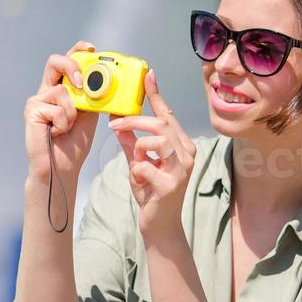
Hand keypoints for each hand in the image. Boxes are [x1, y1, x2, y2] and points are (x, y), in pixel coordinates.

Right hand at [25, 41, 99, 184]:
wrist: (62, 167)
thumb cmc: (73, 143)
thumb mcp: (90, 114)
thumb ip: (94, 96)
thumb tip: (108, 79)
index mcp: (62, 89)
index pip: (67, 61)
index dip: (77, 50)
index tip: (91, 49)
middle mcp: (47, 91)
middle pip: (55, 62)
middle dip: (71, 66)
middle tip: (81, 82)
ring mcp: (37, 100)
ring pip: (62, 90)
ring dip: (72, 112)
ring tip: (67, 127)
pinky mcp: (32, 110)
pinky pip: (56, 107)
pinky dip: (63, 123)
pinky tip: (56, 133)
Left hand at [108, 69, 195, 243]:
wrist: (160, 227)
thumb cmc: (152, 193)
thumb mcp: (139, 163)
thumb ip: (131, 143)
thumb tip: (119, 121)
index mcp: (181, 145)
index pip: (167, 115)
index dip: (157, 94)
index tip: (148, 75)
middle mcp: (187, 153)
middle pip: (160, 123)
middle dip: (134, 119)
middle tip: (115, 124)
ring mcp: (182, 169)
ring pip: (156, 140)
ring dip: (138, 147)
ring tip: (136, 162)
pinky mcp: (171, 184)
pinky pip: (146, 165)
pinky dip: (137, 170)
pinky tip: (141, 182)